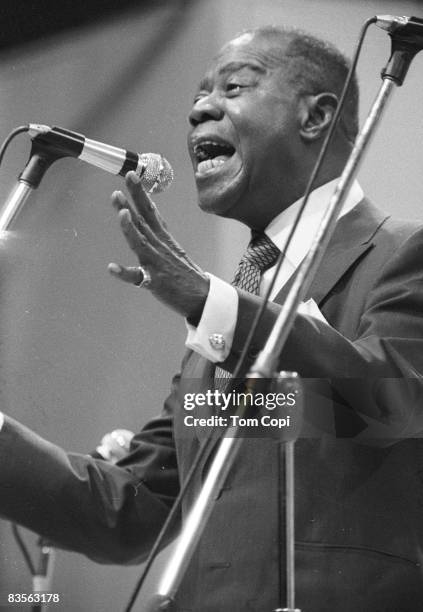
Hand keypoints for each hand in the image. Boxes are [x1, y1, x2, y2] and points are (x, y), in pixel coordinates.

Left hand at [108, 171, 209, 319]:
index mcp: (163, 239)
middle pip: (143, 223)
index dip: (140, 193)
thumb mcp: (172, 249)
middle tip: (119, 188)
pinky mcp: (155, 282)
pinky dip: (125, 273)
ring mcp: (157, 264)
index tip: (131, 175)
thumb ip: (156, 233)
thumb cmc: (185, 274)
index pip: (150, 211)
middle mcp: (159, 247)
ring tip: (122, 213)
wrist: (202, 297)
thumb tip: (146, 215)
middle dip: (131, 204)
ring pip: (140, 243)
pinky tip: (111, 268)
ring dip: (130, 229)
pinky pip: (138, 277)